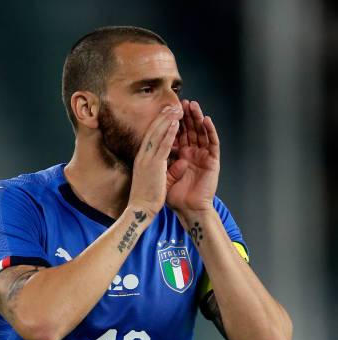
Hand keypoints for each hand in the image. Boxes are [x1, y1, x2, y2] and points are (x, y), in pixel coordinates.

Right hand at [128, 106, 180, 219]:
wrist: (139, 209)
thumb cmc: (145, 198)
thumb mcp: (150, 180)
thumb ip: (160, 169)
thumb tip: (172, 162)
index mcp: (141, 159)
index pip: (149, 138)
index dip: (157, 125)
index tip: (165, 116)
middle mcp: (142, 156)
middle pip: (152, 131)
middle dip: (162, 117)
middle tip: (171, 105)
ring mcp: (147, 159)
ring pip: (158, 134)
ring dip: (167, 120)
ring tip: (176, 108)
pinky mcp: (154, 165)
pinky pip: (163, 145)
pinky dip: (169, 133)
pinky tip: (176, 123)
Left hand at [166, 100, 219, 226]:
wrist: (187, 209)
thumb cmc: (175, 196)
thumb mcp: (164, 175)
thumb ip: (162, 161)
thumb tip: (154, 148)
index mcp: (182, 156)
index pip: (179, 135)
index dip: (175, 122)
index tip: (168, 109)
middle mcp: (194, 154)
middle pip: (191, 130)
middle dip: (187, 116)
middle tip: (182, 101)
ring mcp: (204, 156)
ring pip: (202, 133)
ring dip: (198, 119)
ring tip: (194, 105)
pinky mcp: (213, 161)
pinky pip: (213, 143)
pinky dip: (210, 131)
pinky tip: (206, 120)